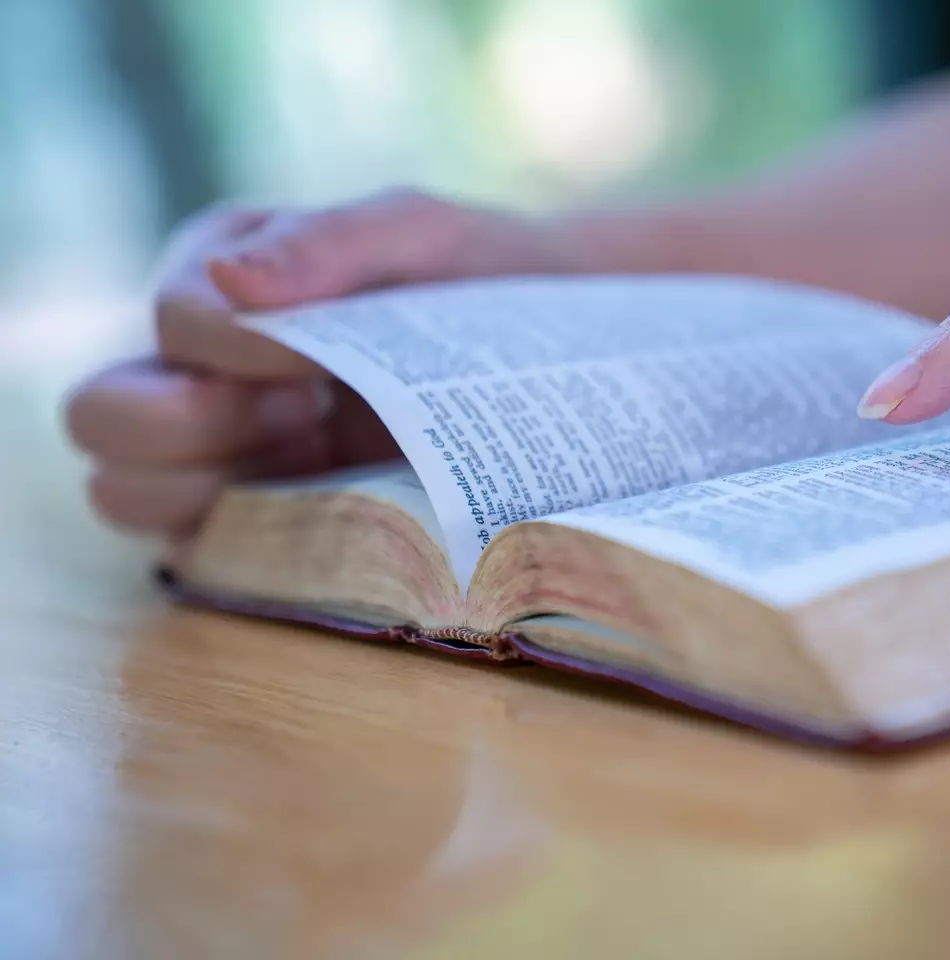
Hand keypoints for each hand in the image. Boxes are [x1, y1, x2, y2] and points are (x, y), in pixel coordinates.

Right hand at [67, 188, 588, 537]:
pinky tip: (334, 513)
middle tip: (306, 413)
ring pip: (125, 494)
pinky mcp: (264, 519)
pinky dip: (255, 544)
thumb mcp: (418, 234)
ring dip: (212, 488)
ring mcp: (223, 453)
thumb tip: (230, 281)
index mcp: (217, 284)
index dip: (238, 347)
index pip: (172, 315)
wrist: (546, 350)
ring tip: (318, 456)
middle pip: (102, 418)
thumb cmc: (470, 276)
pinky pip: (209, 553)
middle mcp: (195, 369)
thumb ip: (330, 241)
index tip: (323, 362)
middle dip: (193, 424)